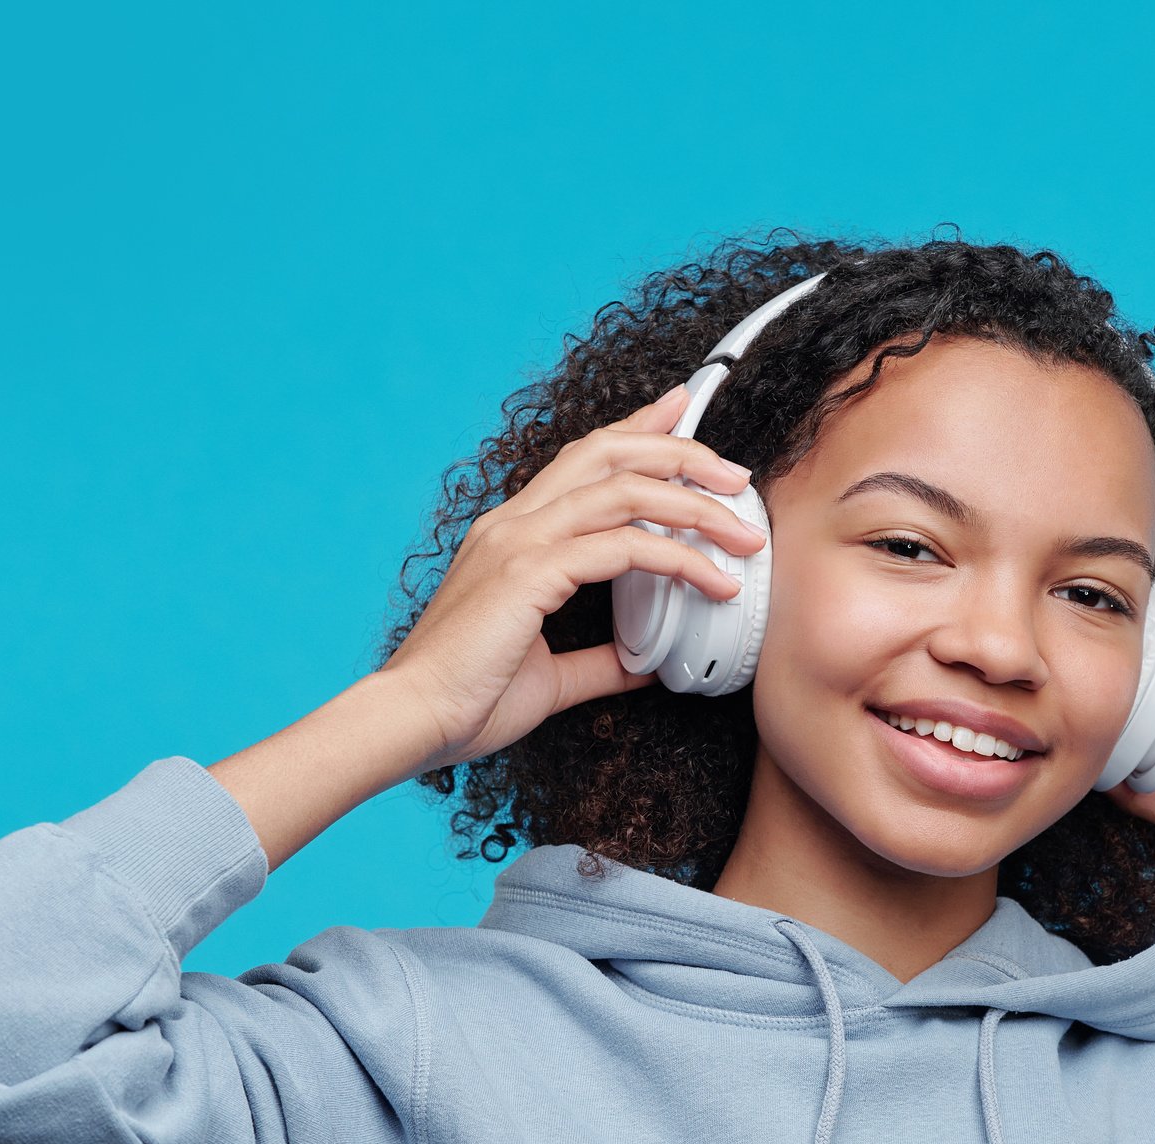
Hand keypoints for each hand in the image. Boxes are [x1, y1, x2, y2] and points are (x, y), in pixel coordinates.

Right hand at [378, 383, 766, 774]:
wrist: (412, 722)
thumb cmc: (467, 701)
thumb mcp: (554, 678)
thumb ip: (604, 661)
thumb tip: (650, 662)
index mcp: (513, 535)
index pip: (584, 460)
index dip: (638, 429)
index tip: (682, 411)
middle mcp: (514, 524)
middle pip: (608, 451)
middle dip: (681, 451)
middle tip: (735, 473)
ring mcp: (519, 542)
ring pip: (624, 490)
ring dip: (695, 504)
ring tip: (743, 530)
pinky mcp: (529, 573)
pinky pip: (621, 547)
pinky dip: (676, 558)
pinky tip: (712, 580)